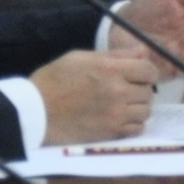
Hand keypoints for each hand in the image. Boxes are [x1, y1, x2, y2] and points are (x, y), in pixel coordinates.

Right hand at [32, 48, 157, 145]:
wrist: (34, 112)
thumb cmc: (53, 81)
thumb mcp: (81, 57)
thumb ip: (115, 55)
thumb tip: (143, 51)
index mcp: (111, 69)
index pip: (149, 70)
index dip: (146, 72)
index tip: (137, 75)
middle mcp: (118, 91)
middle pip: (148, 91)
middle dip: (140, 89)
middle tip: (126, 90)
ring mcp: (115, 114)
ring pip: (145, 111)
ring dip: (137, 107)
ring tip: (122, 105)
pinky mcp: (110, 132)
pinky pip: (137, 129)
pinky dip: (132, 124)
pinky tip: (119, 118)